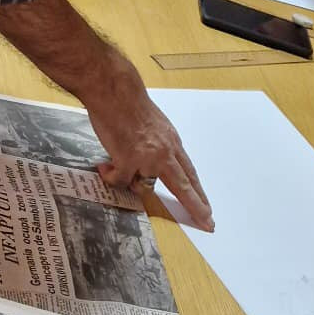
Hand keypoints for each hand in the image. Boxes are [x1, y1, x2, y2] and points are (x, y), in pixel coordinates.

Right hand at [82, 57, 212, 230]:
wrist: (115, 91)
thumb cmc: (130, 105)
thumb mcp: (155, 127)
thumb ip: (158, 147)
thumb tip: (151, 168)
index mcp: (172, 143)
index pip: (190, 173)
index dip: (199, 193)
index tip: (208, 210)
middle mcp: (165, 153)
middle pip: (185, 186)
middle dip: (196, 207)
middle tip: (209, 223)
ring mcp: (148, 158)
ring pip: (144, 185)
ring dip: (131, 179)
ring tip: (117, 162)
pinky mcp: (129, 161)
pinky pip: (122, 182)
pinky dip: (112, 177)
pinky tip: (104, 167)